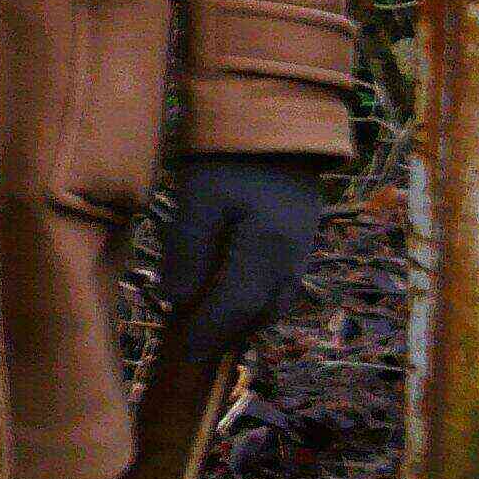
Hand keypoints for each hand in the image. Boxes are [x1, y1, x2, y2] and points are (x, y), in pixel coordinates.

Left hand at [158, 153, 330, 356]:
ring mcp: (302, 252)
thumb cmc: (232, 157)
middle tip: (194, 344)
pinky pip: (280, 286)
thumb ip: (188, 250)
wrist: (278, 125)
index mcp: (268, 249)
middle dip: (228, 333)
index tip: (185, 353)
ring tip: (209, 321)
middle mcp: (293, 259)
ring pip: (275, 304)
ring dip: (244, 319)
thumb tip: (176, 300)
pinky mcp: (301, 242)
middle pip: (261, 315)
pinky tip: (230, 292)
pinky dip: (256, 299)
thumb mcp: (199, 198)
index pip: (236, 308)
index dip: (210, 334)